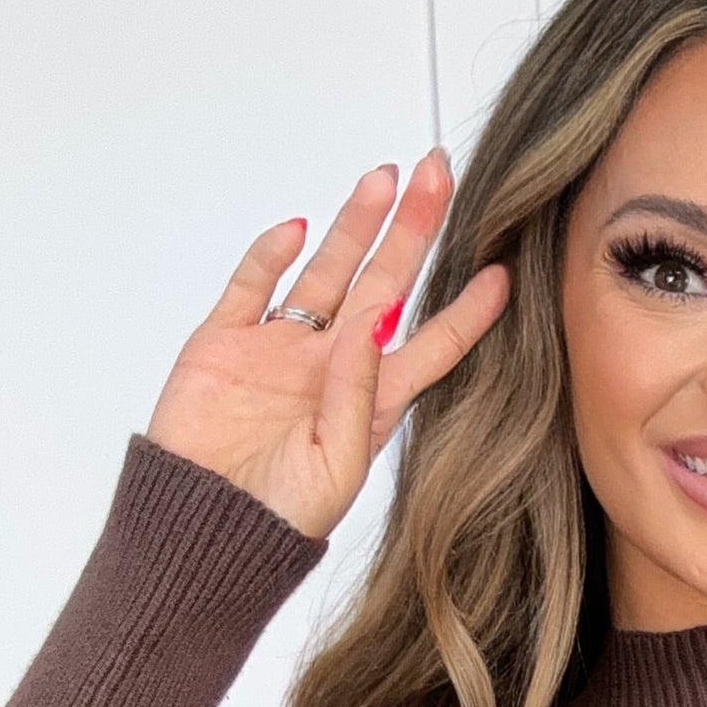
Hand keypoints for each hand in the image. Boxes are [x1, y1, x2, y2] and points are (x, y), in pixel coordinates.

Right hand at [143, 150, 510, 540]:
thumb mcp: (335, 465)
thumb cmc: (277, 518)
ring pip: (326, 271)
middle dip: (413, 231)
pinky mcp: (225, 341)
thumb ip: (356, 394)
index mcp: (370, 402)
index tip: (504, 272)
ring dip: (354, 225)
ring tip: (385, 179)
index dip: (467, 310)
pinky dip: (272, 253)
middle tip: (440, 177)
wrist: (201, 529)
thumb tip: (374, 322)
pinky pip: (253, 284)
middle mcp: (332, 365)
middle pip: (383, 284)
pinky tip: (299, 227)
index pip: (431, 345)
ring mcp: (280, 348)